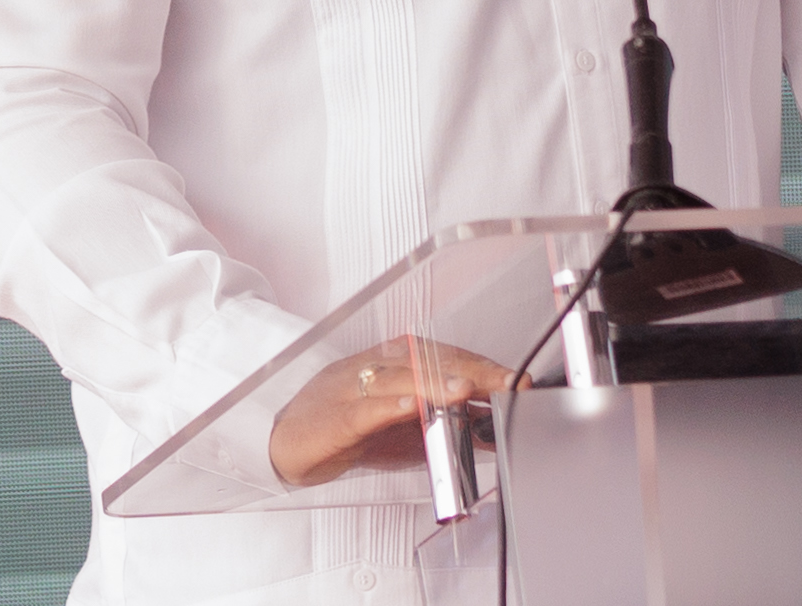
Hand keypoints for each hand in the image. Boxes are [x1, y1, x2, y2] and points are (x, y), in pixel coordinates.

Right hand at [268, 335, 517, 487]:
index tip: (516, 379)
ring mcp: (353, 389)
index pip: (446, 357)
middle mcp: (376, 368)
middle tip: (507, 383)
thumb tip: (488, 430)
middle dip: (472, 371)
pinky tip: (413, 407)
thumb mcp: (401, 429)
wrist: (286, 445)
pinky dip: (390, 406)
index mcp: (394, 364)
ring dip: (436, 382)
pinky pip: (365, 408)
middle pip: (430, 361)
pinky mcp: (335, 417)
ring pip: (400, 378)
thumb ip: (443, 424)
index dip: (483, 366)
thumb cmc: (345, 432)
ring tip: (467, 390)